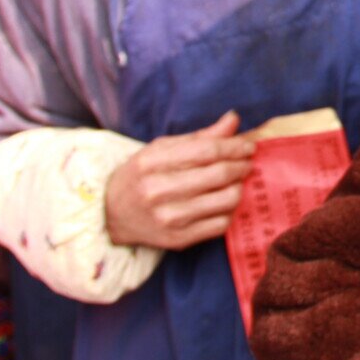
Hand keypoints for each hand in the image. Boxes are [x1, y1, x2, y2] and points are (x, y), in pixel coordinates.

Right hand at [105, 111, 255, 249]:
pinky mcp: (178, 240)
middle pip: (219, 174)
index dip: (234, 146)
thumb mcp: (162, 149)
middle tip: (247, 163)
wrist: (111, 214)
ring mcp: (169, 218)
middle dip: (242, 166)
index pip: (207, 151)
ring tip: (236, 182)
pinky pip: (220, 225)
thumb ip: (200, 136)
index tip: (248, 146)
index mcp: (152, 163)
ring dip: (239, 188)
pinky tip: (224, 203)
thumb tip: (233, 119)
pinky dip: (230, 211)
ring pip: (225, 200)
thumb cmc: (142, 175)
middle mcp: (158, 191)